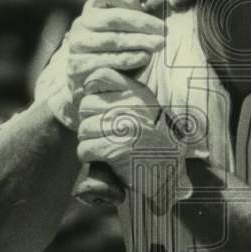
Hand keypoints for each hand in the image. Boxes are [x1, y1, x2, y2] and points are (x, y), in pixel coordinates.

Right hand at [46, 0, 163, 128]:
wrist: (94, 82)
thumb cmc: (118, 50)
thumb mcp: (132, 30)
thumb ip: (147, 14)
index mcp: (93, 8)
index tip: (146, 8)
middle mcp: (82, 23)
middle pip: (114, 17)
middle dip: (143, 24)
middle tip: (164, 31)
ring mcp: (77, 45)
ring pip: (113, 39)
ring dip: (139, 41)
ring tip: (159, 44)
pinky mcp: (77, 66)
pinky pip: (107, 60)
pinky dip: (129, 58)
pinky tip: (145, 57)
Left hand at [76, 67, 208, 213]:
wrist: (168, 174)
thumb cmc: (153, 142)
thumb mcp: (145, 111)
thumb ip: (121, 97)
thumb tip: (82, 89)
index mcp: (138, 94)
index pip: (100, 76)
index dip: (92, 91)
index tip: (98, 106)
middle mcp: (131, 107)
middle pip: (86, 104)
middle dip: (89, 121)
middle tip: (101, 132)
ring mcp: (124, 128)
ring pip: (83, 128)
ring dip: (89, 141)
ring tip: (104, 146)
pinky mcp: (115, 149)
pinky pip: (85, 149)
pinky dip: (89, 156)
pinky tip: (103, 158)